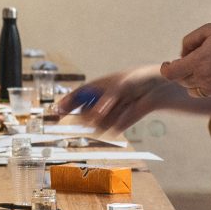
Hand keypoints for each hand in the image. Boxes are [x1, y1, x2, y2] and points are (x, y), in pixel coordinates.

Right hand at [48, 64, 184, 132]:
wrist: (153, 88)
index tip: (57, 112)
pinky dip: (122, 120)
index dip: (64, 106)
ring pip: (100, 124)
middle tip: (114, 101)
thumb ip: (104, 102)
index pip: (73, 99)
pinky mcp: (116, 125)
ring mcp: (106, 116)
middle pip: (84, 117)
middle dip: (96, 112)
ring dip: (113, 115)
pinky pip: (112, 128)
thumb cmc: (134, 80)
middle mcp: (96, 104)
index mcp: (91, 90)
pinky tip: (130, 110)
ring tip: (125, 103)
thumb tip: (92, 120)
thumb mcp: (118, 87)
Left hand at [160, 22, 210, 97]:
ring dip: (191, 80)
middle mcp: (204, 78)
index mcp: (197, 62)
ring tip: (200, 67)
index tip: (167, 64)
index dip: (166, 69)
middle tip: (189, 59)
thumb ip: (189, 41)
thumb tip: (182, 54)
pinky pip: (207, 92)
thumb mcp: (207, 30)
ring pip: (192, 90)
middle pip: (181, 81)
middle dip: (181, 71)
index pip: (171, 74)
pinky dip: (205, 85)